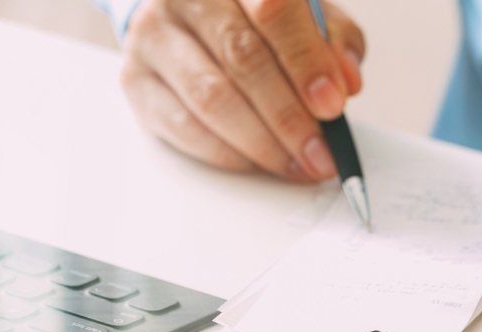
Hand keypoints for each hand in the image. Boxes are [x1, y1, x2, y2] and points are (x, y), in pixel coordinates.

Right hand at [120, 0, 364, 181]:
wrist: (186, 18)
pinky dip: (228, 153)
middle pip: (242, 59)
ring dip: (262, 143)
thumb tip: (346, 82)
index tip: (332, 105)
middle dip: (289, 116)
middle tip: (320, 153)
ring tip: (297, 165)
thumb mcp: (305, 15)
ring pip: (212, 98)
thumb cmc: (253, 19)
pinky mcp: (136, 80)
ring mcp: (154, 37)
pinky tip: (258, 163)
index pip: (274, 10)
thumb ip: (333, 41)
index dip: (306, 61)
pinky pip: (184, 127)